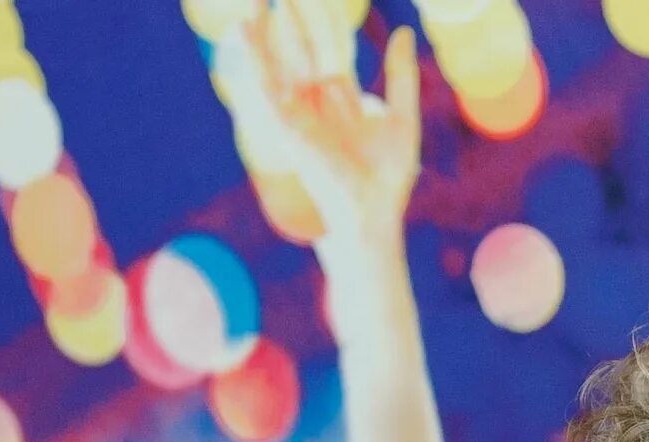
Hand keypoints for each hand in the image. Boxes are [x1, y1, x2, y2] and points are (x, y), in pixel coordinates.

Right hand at [214, 0, 419, 247]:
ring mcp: (298, 109)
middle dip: (295, 11)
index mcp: (341, 94)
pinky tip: (244, 26)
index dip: (325, 16)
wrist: (371, 213)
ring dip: (268, 24)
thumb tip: (403, 32)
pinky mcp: (285, 123)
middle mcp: (315, 97)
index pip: (332, 45)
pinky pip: (265, 83)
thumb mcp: (403, 118)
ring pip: (281, 57)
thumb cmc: (388, 176)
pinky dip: (255, 55)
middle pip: (303, 44)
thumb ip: (401, 76)